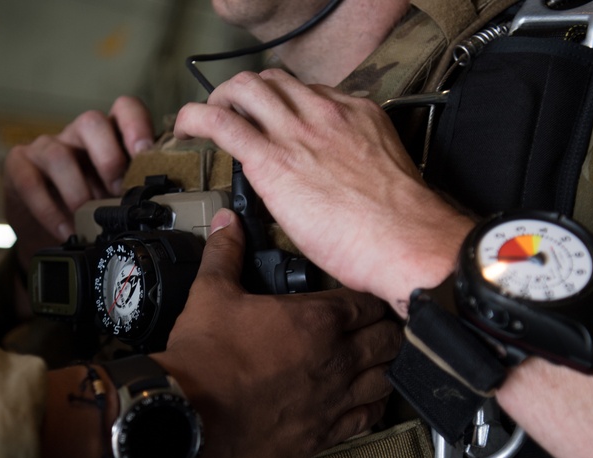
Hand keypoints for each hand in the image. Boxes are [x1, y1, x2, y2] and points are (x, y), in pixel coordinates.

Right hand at [3, 96, 154, 267]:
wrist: (48, 228)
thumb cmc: (93, 207)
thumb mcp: (120, 197)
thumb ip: (139, 191)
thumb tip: (168, 207)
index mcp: (111, 136)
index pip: (125, 109)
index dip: (136, 124)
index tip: (145, 152)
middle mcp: (79, 135)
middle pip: (92, 122)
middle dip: (108, 158)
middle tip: (118, 191)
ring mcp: (47, 147)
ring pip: (59, 154)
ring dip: (76, 190)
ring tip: (88, 218)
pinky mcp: (19, 166)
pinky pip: (30, 181)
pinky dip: (48, 210)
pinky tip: (65, 230)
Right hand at [153, 210, 401, 457]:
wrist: (189, 412)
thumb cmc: (204, 354)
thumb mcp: (212, 292)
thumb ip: (228, 253)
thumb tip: (229, 222)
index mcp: (318, 319)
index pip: (370, 303)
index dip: (372, 299)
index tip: (367, 301)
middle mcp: (336, 358)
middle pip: (388, 340)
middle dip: (387, 331)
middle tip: (380, 329)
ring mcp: (334, 399)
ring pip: (385, 380)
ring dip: (384, 368)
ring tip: (378, 363)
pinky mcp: (323, 434)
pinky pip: (367, 419)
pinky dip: (372, 408)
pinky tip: (367, 401)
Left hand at [174, 69, 472, 314]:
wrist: (407, 241)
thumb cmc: (402, 226)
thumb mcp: (383, 177)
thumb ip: (355, 168)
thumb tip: (335, 188)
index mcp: (356, 115)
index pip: (308, 94)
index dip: (282, 107)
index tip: (273, 125)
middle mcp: (326, 113)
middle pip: (273, 81)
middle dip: (245, 95)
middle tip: (231, 118)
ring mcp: (298, 132)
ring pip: (245, 88)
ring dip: (219, 100)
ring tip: (205, 123)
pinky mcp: (274, 159)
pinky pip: (222, 122)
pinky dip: (196, 119)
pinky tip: (186, 130)